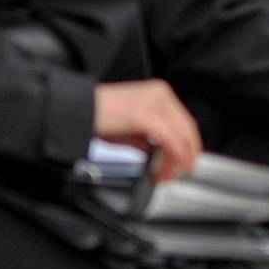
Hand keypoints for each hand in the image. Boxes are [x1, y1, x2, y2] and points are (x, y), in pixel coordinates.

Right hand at [90, 78, 204, 183]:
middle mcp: (160, 95)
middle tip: (178, 173)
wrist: (79, 111)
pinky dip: (170, 156)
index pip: (184, 122)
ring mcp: (153, 104)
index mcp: (159, 93)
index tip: (187, 162)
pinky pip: (167, 139)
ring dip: (176, 160)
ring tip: (166, 175)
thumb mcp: (131, 127)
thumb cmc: (99, 116)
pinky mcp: (145, 115)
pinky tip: (164, 168)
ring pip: (179, 137)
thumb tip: (161, 154)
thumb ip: (149, 138)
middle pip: (185, 130)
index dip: (188, 145)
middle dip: (185, 156)